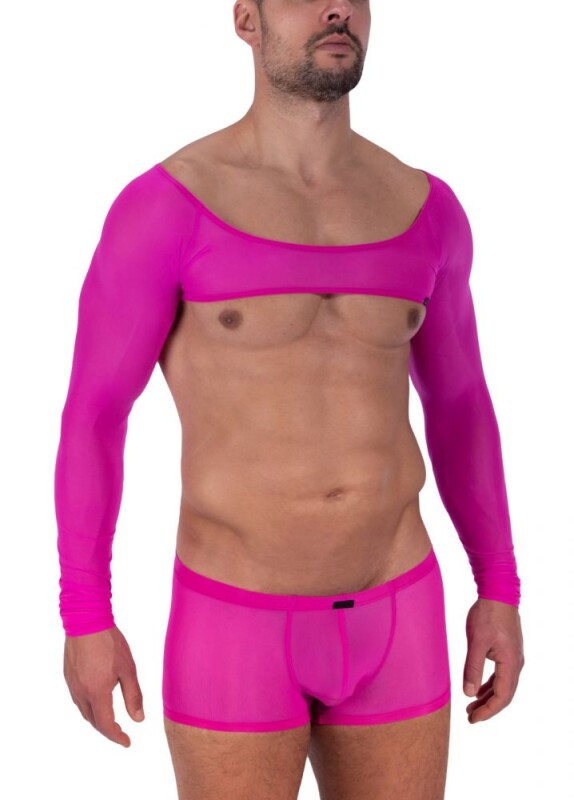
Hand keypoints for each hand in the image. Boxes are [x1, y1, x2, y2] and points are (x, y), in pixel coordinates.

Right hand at [63, 625, 144, 746]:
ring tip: (110, 718)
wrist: (86, 621)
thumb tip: (138, 719)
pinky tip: (97, 699)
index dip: (117, 737)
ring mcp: (72, 685)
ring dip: (97, 719)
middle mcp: (81, 693)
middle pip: (93, 721)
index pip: (106, 725)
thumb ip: (133, 695)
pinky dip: (89, 706)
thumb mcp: (128, 669)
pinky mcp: (68, 676)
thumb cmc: (109, 643)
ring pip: (84, 711)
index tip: (127, 742)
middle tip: (121, 732)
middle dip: (107, 730)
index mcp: (97, 693)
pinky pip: (78, 699)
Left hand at [463, 598, 524, 723]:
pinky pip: (501, 674)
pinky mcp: (507, 651)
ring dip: (488, 697)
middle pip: (504, 694)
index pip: (502, 697)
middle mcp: (516, 663)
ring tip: (471, 706)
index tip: (473, 719)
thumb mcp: (476, 642)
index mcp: (510, 664)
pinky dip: (490, 684)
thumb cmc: (487, 615)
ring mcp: (513, 657)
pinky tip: (478, 688)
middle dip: (487, 708)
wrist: (498, 593)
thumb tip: (469, 693)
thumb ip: (473, 668)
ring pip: (502, 685)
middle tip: (470, 717)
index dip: (488, 711)